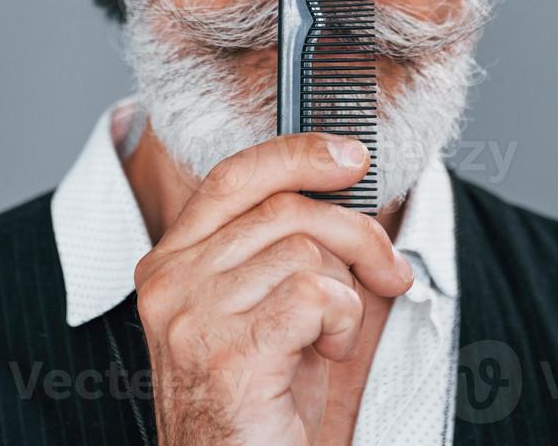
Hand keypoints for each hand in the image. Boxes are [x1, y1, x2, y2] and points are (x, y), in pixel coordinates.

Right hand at [133, 133, 414, 444]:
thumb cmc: (256, 402)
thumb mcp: (259, 308)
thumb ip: (278, 247)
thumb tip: (342, 185)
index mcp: (169, 263)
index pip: (234, 177)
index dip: (298, 155)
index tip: (351, 156)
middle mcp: (170, 283)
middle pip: (284, 209)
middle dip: (356, 233)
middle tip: (388, 271)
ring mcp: (193, 318)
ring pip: (305, 251)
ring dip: (345, 295)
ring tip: (329, 340)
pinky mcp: (230, 354)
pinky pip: (316, 295)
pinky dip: (343, 321)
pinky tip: (326, 354)